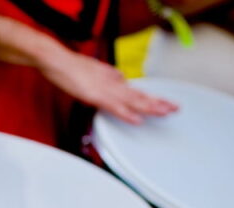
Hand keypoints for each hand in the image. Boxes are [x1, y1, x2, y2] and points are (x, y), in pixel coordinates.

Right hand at [39, 48, 177, 123]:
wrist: (58, 61)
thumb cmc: (72, 67)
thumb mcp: (95, 70)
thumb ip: (110, 75)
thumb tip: (121, 78)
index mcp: (113, 79)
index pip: (137, 90)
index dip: (152, 97)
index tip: (165, 102)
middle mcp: (113, 84)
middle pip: (140, 95)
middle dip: (158, 103)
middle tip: (175, 108)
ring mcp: (106, 90)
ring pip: (132, 101)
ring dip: (149, 108)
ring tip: (164, 113)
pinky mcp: (96, 96)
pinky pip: (115, 108)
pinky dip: (127, 114)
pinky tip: (138, 120)